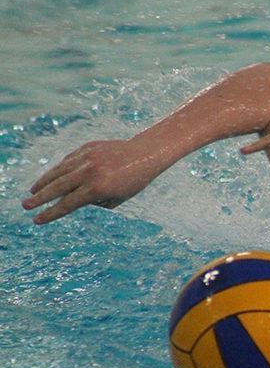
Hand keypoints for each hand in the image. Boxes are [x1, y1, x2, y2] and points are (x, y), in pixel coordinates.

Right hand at [22, 138, 159, 223]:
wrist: (145, 154)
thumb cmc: (134, 181)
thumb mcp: (117, 199)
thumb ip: (94, 202)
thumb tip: (72, 200)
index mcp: (98, 188)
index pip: (68, 204)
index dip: (51, 213)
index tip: (37, 220)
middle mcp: (90, 172)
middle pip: (58, 187)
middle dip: (40, 198)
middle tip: (26, 205)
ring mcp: (87, 158)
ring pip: (59, 171)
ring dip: (44, 182)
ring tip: (33, 191)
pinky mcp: (87, 148)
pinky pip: (68, 161)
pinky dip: (59, 170)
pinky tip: (52, 177)